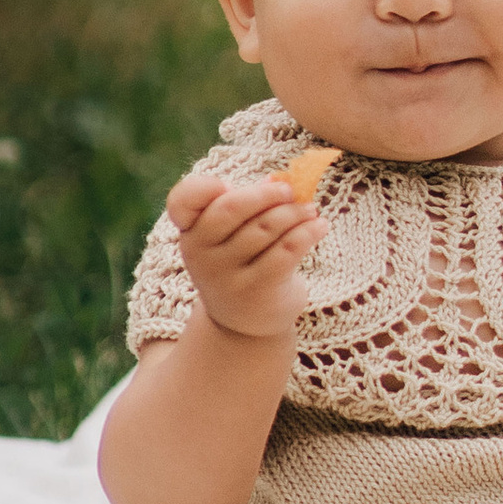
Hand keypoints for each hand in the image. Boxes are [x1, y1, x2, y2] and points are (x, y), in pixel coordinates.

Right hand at [169, 169, 323, 345]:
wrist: (241, 323)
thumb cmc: (239, 263)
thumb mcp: (232, 236)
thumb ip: (248, 206)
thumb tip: (280, 179)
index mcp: (190, 231)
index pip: (182, 201)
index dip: (203, 187)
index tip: (226, 184)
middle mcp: (200, 253)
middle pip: (231, 208)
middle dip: (266, 194)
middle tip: (290, 191)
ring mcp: (225, 275)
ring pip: (265, 228)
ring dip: (294, 212)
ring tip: (310, 209)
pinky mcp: (255, 290)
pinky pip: (286, 251)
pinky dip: (308, 233)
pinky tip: (320, 226)